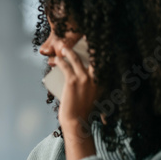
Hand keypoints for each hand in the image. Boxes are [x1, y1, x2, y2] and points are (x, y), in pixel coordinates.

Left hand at [55, 43, 97, 159]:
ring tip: (63, 48)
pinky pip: (65, 66)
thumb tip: (87, 79)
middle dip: (88, 45)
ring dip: (69, 51)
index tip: (93, 44)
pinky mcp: (73, 81)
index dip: (98, 52)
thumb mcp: (94, 97)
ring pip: (76, 59)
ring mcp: (84, 79)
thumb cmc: (83, 111)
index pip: (102, 62)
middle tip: (82, 38)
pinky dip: (60, 61)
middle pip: (93, 56)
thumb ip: (94, 88)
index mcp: (103, 82)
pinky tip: (57, 58)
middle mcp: (96, 78)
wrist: (77, 121)